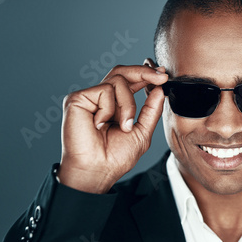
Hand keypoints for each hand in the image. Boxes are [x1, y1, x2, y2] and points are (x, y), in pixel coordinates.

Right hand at [56, 65, 167, 193]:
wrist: (98, 170)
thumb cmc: (115, 157)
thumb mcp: (142, 131)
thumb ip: (151, 109)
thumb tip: (160, 88)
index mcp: (115, 105)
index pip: (130, 81)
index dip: (146, 74)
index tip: (164, 74)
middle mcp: (101, 98)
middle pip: (122, 71)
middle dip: (144, 72)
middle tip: (161, 77)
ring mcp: (89, 97)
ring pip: (118, 81)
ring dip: (128, 105)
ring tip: (123, 126)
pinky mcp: (77, 98)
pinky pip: (104, 90)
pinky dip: (109, 109)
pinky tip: (100, 125)